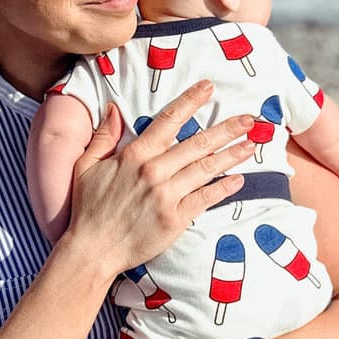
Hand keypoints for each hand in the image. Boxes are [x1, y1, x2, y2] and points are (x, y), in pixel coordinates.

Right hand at [67, 81, 253, 280]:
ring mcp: (166, 196)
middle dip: (226, 129)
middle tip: (249, 119)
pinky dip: (224, 188)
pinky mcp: (175, 219)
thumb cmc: (88, 209)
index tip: (209, 88)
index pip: (169, 120)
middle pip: (198, 143)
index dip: (191, 101)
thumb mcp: (86, 166)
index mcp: (134, 155)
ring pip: (206, 168)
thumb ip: (103, 136)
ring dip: (232, 155)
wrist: (92, 251)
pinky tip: (239, 180)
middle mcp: (154, 171)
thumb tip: (114, 108)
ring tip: (252, 145)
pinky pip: (205, 198)